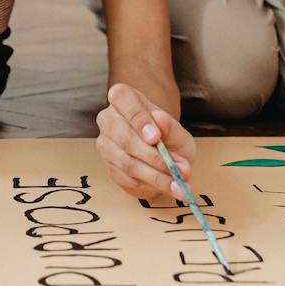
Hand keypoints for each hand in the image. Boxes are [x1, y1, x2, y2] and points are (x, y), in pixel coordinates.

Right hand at [95, 82, 197, 198]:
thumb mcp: (177, 131)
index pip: (122, 99)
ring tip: (179, 184)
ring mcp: (106, 144)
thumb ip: (170, 126)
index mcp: (122, 98)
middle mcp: (108, 119)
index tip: (156, 137)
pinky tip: (169, 187)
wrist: (164, 154)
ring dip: (156, 176)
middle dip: (153, 157)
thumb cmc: (168, 136)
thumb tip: (159, 120)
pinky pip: (127, 179)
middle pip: (124, 138)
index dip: (138, 119)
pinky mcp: (109, 167)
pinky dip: (150, 185)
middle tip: (177, 169)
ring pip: (127, 162)